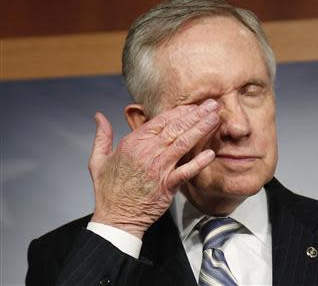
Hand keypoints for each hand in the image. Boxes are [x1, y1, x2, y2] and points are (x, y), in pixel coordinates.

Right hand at [88, 99, 219, 238]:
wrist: (116, 218)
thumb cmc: (108, 190)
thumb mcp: (98, 159)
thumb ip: (102, 135)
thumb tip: (98, 116)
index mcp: (133, 143)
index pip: (160, 121)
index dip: (179, 112)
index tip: (193, 105)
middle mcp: (147, 152)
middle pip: (176, 128)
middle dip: (196, 114)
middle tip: (212, 104)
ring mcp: (159, 168)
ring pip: (183, 143)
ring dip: (201, 129)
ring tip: (215, 118)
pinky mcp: (168, 185)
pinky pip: (186, 171)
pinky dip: (198, 162)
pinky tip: (210, 153)